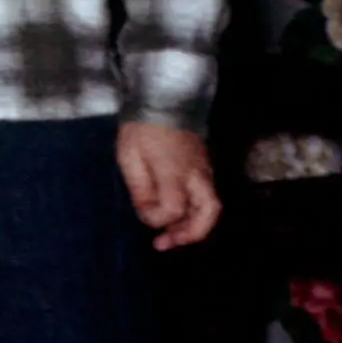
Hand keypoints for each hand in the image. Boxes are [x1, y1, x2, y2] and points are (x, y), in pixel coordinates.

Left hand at [116, 120, 220, 250]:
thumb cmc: (142, 128)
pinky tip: (176, 215)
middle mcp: (196, 174)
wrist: (165, 100)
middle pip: (209, 212)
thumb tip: (148, 213)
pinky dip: (194, 212)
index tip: (143, 213)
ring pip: (212, 206)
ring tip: (170, 236)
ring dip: (194, 225)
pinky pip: (206, 196)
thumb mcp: (129, 157)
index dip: (157, 218)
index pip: (174, 208)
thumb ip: (139, 188)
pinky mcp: (205, 167)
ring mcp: (204, 170)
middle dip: (190, 234)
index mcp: (175, 171)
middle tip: (166, 243)